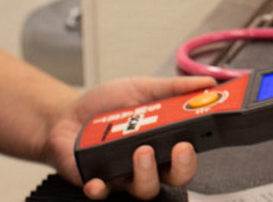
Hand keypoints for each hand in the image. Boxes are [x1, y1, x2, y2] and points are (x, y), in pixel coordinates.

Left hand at [44, 75, 215, 199]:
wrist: (66, 114)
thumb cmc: (107, 105)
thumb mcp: (142, 87)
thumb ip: (174, 87)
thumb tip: (206, 82)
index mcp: (163, 141)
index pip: (189, 154)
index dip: (197, 151)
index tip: (200, 135)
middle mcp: (148, 162)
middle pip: (175, 177)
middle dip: (182, 166)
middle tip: (179, 148)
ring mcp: (123, 174)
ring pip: (144, 188)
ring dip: (146, 172)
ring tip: (141, 150)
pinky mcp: (96, 181)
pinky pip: (102, 193)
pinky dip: (100, 189)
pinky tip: (98, 180)